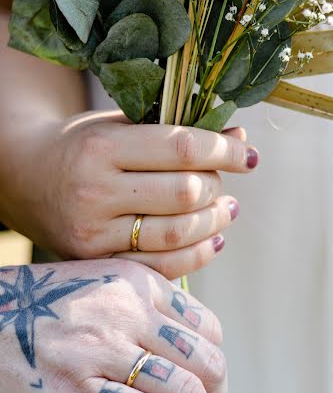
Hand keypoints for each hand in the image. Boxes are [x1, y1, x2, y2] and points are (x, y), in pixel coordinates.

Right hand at [0, 111, 258, 278]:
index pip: (182, 148)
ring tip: (226, 209)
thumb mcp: (120, 126)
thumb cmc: (80, 146)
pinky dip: (198, 255)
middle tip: (224, 183)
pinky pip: (162, 266)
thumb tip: (237, 137)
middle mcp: (96, 191)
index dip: (225, 152)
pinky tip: (213, 240)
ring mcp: (94, 233)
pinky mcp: (97, 262)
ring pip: (177, 233)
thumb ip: (175, 132)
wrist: (24, 177)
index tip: (248, 156)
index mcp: (102, 147)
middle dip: (218, 187)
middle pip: (185, 193)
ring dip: (215, 222)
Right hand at [0, 260, 225, 392]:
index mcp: (137, 282)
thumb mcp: (97, 287)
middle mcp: (129, 310)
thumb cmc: (35, 310)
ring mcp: (104, 348)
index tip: (209, 388)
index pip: (208, 327)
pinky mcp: (77, 389)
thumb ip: (140, 309)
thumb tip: (179, 354)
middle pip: (207, 361)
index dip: (216, 365)